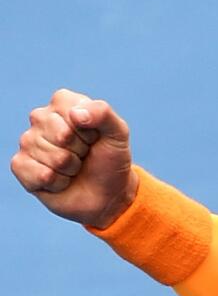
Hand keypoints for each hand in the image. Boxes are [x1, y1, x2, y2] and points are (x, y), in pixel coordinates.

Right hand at [11, 88, 138, 228]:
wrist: (106, 193)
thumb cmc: (110, 159)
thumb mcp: (118, 133)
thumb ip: (103, 113)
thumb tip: (76, 114)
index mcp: (64, 103)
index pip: (72, 113)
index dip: (90, 131)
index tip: (95, 137)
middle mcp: (41, 118)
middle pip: (62, 136)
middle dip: (80, 150)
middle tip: (84, 154)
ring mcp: (28, 141)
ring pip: (54, 158)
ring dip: (71, 168)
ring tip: (74, 167)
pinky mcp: (20, 165)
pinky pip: (41, 175)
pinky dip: (58, 183)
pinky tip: (61, 180)